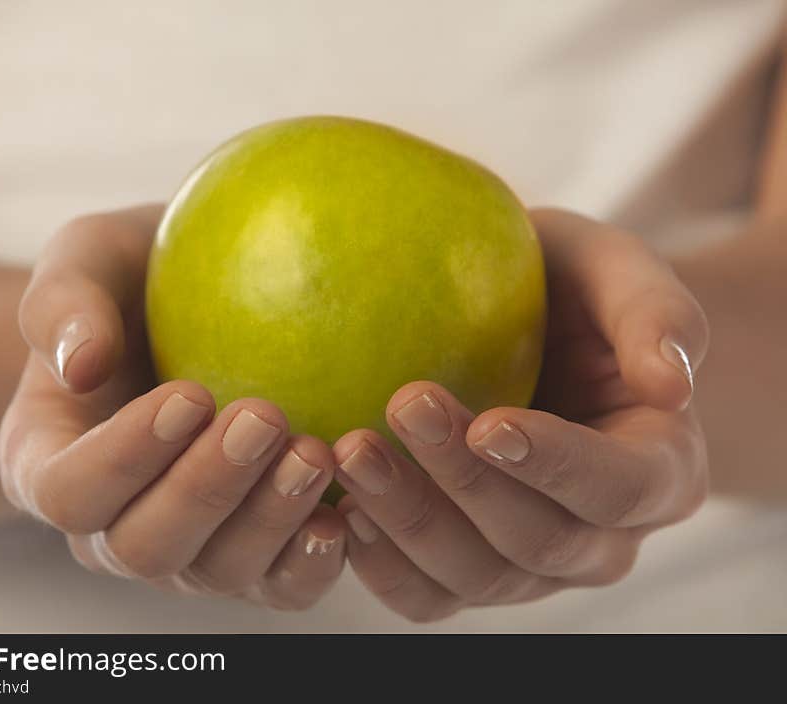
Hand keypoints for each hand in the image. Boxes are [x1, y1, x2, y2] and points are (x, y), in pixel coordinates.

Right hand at [0, 205, 345, 609]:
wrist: (193, 308)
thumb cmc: (134, 279)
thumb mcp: (89, 257)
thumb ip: (63, 304)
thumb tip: (81, 365)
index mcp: (52, 462)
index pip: (68, 491)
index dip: (123, 459)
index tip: (190, 394)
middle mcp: (114, 522)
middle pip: (145, 548)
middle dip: (206, 491)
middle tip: (264, 418)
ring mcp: (189, 547)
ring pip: (218, 572)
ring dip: (268, 521)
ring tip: (314, 454)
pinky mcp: (256, 553)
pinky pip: (279, 585)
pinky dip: (312, 560)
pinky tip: (348, 510)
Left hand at [334, 208, 709, 621]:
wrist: (532, 335)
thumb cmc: (576, 295)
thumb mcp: (617, 271)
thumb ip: (656, 314)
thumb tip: (671, 383)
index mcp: (658, 470)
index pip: (618, 487)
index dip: (556, 465)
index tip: (489, 422)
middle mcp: (600, 535)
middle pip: (537, 540)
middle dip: (463, 483)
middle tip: (402, 407)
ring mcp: (531, 565)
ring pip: (476, 576)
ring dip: (409, 521)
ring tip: (351, 450)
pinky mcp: (469, 572)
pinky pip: (429, 596)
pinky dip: (383, 565)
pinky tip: (341, 509)